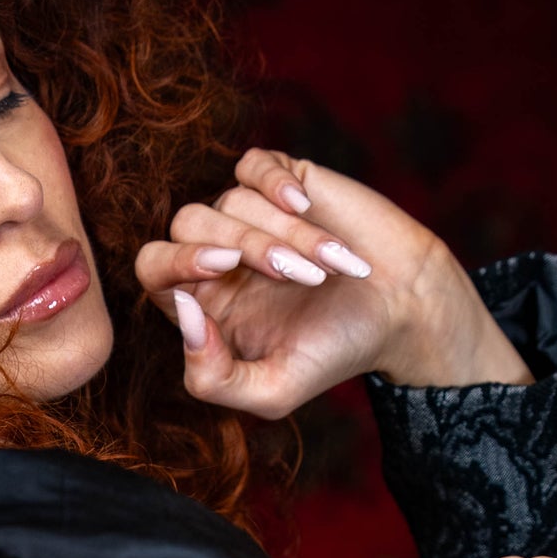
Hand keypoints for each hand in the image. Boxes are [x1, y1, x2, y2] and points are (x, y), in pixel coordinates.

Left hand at [134, 148, 529, 416]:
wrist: (402, 312)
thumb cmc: (334, 353)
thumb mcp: (272, 391)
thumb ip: (211, 377)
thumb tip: (182, 313)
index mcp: (202, 301)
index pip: (154, 268)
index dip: (176, 261)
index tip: (223, 266)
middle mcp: (217, 253)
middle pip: (187, 224)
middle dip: (245, 248)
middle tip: (291, 275)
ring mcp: (248, 214)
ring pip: (232, 200)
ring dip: (285, 235)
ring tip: (328, 269)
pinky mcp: (282, 182)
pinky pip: (255, 166)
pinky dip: (275, 184)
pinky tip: (305, 206)